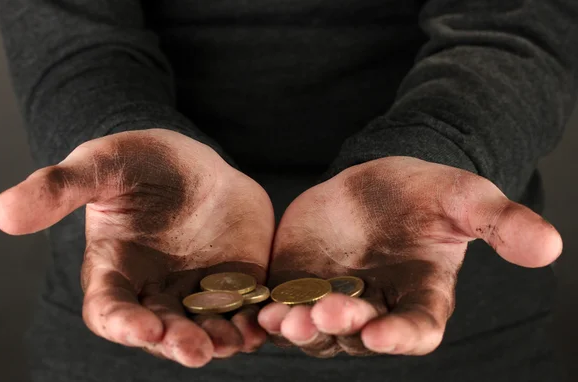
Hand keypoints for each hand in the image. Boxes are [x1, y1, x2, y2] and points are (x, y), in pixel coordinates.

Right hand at [0, 129, 274, 366]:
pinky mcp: (236, 280)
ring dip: (220, 338)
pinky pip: (245, 308)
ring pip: (206, 326)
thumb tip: (2, 213)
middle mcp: (155, 291)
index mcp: (116, 272)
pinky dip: (254, 319)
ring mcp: (198, 289)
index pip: (110, 309)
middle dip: (177, 342)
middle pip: (162, 330)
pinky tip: (265, 322)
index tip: (139, 326)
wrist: (189, 162)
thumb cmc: (136, 163)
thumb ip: (59, 188)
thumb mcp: (100, 165)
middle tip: (195, 349)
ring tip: (234, 341)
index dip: (122, 322)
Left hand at [259, 156, 560, 356]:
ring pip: (316, 329)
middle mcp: (376, 309)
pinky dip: (270, 314)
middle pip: (359, 333)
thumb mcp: (465, 198)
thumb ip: (501, 222)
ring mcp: (333, 299)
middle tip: (327, 311)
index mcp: (420, 298)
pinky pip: (284, 308)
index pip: (416, 329)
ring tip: (284, 319)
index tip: (384, 334)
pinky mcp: (299, 285)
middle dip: (343, 325)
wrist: (378, 182)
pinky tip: (256, 310)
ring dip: (300, 328)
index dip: (401, 335)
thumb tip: (551, 246)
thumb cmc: (427, 193)